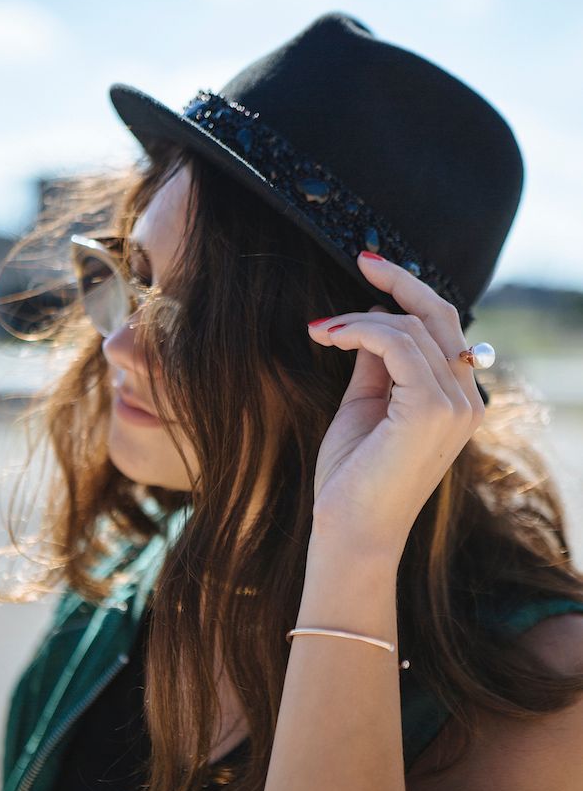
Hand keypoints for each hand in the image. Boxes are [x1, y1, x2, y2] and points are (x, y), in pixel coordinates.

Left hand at [308, 253, 484, 556]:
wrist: (349, 531)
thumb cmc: (354, 477)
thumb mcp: (366, 405)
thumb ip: (377, 362)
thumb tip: (377, 316)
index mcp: (458, 401)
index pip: (445, 329)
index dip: (412, 292)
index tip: (374, 268)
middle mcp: (468, 400)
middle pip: (440, 317)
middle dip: (399, 282)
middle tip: (362, 260)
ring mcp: (456, 405)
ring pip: (411, 328)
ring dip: (359, 318)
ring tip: (321, 330)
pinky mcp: (432, 408)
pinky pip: (395, 342)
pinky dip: (358, 329)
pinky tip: (327, 336)